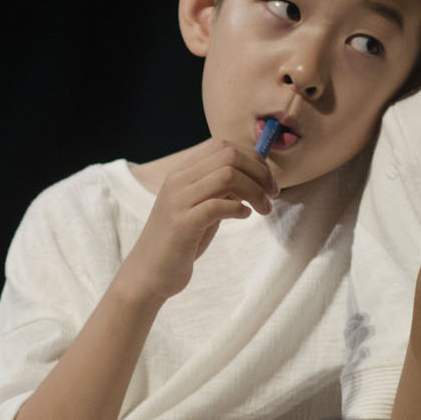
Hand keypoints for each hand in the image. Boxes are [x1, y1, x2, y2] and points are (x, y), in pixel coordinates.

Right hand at [120, 139, 278, 301]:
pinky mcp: (181, 224)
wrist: (148, 273)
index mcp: (182, 172)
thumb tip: (254, 175)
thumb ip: (221, 190)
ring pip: (227, 175)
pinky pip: (218, 206)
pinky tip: (244, 217)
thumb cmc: (180, 242)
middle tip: (272, 194)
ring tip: (263, 209)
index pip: (223, 146)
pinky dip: (239, 209)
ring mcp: (178, 201)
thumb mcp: (202, 208)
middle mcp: (178, 180)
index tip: (268, 180)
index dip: (252, 159)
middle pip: (229, 155)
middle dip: (260, 172)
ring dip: (254, 191)